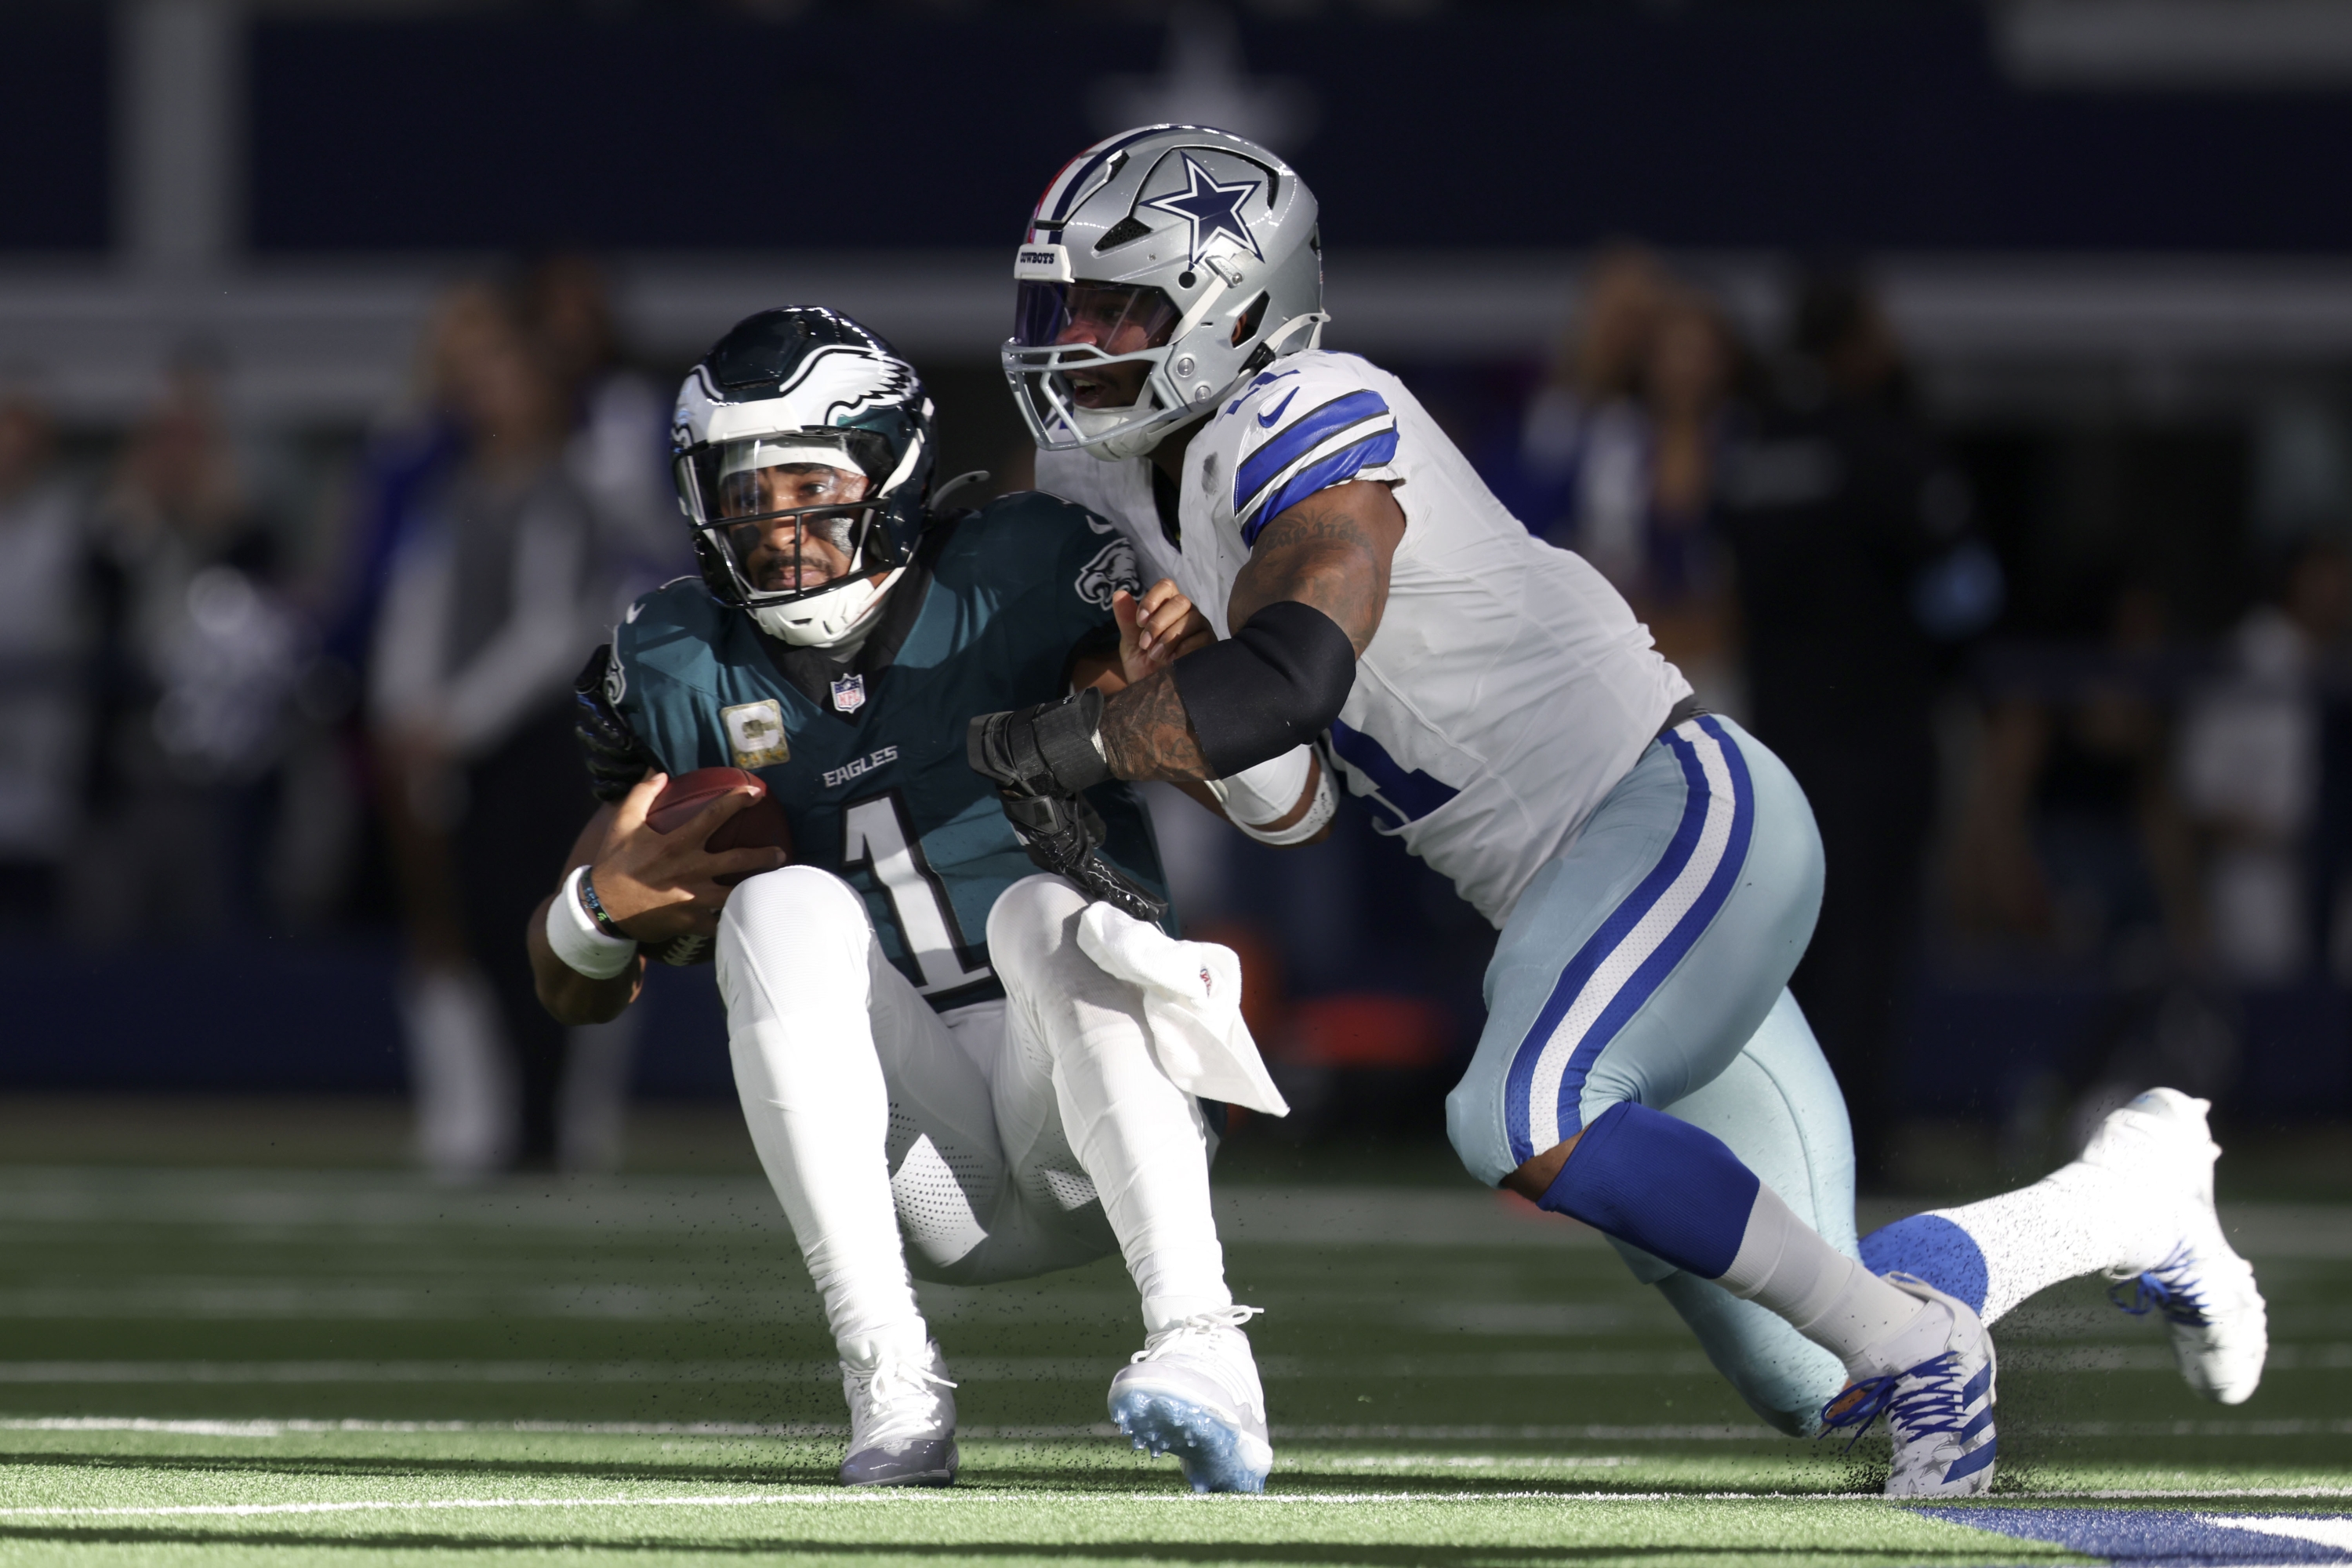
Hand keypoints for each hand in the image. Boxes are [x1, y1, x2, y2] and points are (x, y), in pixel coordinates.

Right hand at [585, 773, 785, 943]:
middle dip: (763, 855)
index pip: (715, 815)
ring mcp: (694, 898)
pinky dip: (732, 920)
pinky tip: (745, 917)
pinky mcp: (691, 922)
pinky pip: (719, 923)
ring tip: (771, 887)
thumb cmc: (614, 866)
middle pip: (739, 860)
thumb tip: (660, 772)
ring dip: (755, 888)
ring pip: (736, 893)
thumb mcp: (623, 825)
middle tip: (780, 853)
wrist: (602, 909)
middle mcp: (692, 870)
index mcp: (678, 843)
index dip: (738, 800)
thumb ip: (642, 795)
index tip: (756, 793)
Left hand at [1114, 580, 1212, 684]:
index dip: (1153, 600)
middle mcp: (1187, 613)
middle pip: (1180, 601)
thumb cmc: (1144, 668)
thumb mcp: (1130, 644)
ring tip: (1156, 656)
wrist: (1155, 696)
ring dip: (1169, 637)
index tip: (1139, 622)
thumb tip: (1119, 593)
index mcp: (1167, 607)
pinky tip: (1172, 662)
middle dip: (1159, 623)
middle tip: (1145, 644)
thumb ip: (1126, 620)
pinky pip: (1201, 638)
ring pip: (1191, 617)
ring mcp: (1200, 628)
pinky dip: (1183, 649)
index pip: (1166, 586)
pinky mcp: (1210, 645)